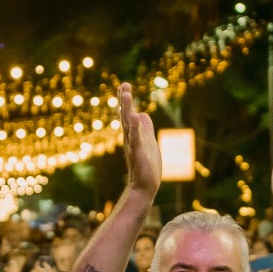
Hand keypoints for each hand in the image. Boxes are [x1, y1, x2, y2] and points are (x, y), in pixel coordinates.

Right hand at [117, 83, 161, 197]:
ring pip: (129, 124)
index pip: (128, 114)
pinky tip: (134, 116)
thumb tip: (141, 113)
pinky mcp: (138, 153)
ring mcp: (133, 145)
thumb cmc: (146, 166)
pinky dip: (134, 127)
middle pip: (126, 115)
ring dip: (127, 108)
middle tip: (123, 85)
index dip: (126, 101)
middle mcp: (130, 137)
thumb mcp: (148, 141)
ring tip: (126, 93)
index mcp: (133, 134)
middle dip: (125, 100)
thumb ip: (145, 128)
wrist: (144, 187)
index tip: (124, 86)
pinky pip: (136, 138)